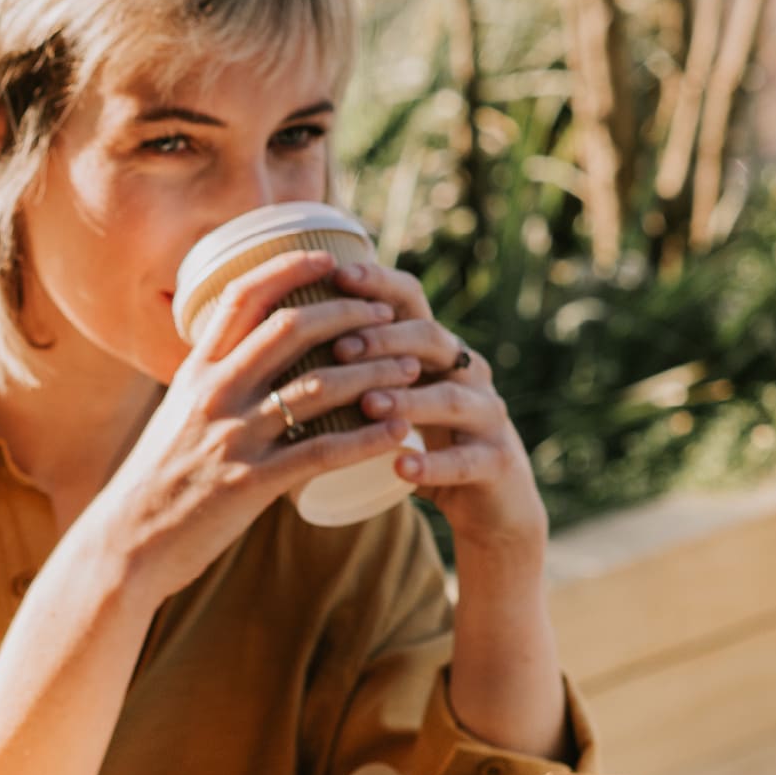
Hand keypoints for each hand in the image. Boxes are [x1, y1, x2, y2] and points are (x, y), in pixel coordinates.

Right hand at [76, 251, 424, 598]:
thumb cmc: (154, 482)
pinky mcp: (251, 483)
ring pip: (317, 385)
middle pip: (290, 328)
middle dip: (348, 312)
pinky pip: (322, 451)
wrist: (123, 544)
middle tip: (386, 312)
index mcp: (194, 372)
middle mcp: (212, 394)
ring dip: (373, 371)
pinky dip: (367, 438)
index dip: (289, 269)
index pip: (242, 298)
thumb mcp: (174, 417)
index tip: (330, 260)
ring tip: (411, 367)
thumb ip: (211, 387)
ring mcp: (232, 436)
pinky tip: (399, 432)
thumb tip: (247, 361)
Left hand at [324, 261, 548, 549]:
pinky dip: (433, 464)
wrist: (489, 499)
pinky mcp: (496, 463)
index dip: (379, 284)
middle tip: (340, 348)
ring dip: (408, 399)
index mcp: (436, 349)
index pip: (411, 301)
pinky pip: (466, 461)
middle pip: (432, 340)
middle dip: (385, 340)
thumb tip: (278, 329)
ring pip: (451, 397)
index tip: (337, 275)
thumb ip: (355, 363)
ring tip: (368, 404)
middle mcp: (467, 371)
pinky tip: (401, 467)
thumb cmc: (422, 437)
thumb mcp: (394, 392)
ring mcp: (487, 415)